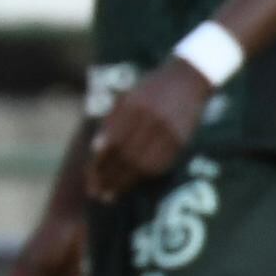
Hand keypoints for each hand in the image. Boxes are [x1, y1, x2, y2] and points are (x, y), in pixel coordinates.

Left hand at [83, 58, 205, 202]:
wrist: (187, 79)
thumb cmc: (149, 89)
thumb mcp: (127, 98)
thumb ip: (111, 122)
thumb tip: (95, 150)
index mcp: (133, 107)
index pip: (111, 142)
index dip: (98, 163)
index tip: (87, 177)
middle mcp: (151, 120)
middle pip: (125, 156)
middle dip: (107, 177)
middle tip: (94, 193)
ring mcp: (168, 131)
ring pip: (142, 165)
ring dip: (123, 183)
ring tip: (108, 196)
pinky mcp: (181, 140)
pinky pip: (161, 164)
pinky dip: (143, 177)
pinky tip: (131, 185)